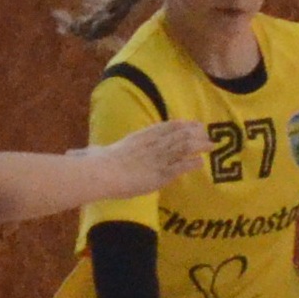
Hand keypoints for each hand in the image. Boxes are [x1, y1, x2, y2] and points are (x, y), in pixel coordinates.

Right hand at [92, 121, 211, 196]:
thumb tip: (88, 152)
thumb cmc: (98, 163)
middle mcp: (153, 144)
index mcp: (141, 136)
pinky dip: (191, 163)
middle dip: (195, 133)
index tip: (192, 124)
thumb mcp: (104, 150)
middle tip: (207, 133)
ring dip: (199, 145)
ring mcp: (158, 158)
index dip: (181, 125)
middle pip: (179, 134)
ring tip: (211, 145)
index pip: (166, 126)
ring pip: (184, 147)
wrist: (102, 172)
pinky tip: (200, 162)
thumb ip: (106, 150)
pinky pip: (180, 166)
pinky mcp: (160, 173)